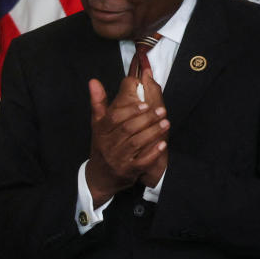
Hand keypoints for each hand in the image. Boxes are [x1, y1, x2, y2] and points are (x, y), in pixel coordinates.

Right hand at [84, 75, 168, 205]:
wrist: (100, 177)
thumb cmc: (102, 146)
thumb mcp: (97, 125)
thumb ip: (98, 103)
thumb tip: (94, 81)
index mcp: (101, 132)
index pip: (114, 118)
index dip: (130, 110)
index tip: (145, 104)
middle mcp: (107, 145)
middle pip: (127, 129)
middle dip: (146, 119)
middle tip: (162, 111)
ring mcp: (117, 159)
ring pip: (136, 143)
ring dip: (153, 132)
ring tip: (166, 123)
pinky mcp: (127, 171)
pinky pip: (141, 161)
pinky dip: (153, 153)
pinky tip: (163, 144)